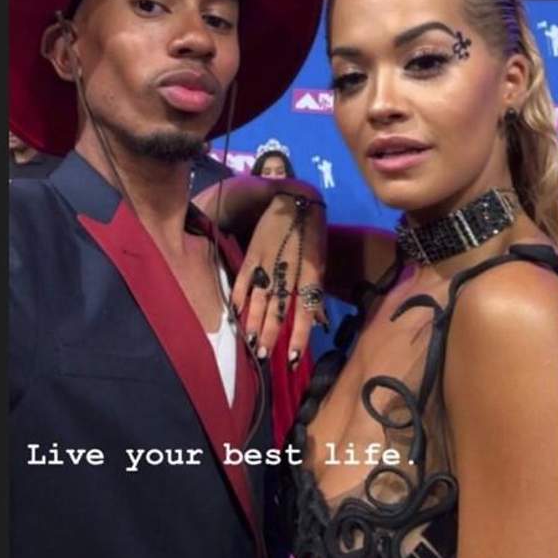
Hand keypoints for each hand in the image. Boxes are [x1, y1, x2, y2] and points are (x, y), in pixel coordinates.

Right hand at [231, 188, 327, 365]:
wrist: (295, 199)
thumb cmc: (313, 232)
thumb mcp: (321, 260)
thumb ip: (316, 291)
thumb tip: (318, 320)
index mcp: (310, 272)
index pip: (305, 310)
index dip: (299, 335)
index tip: (293, 357)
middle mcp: (288, 270)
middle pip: (278, 308)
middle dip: (270, 333)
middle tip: (264, 354)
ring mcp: (268, 262)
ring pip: (259, 298)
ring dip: (254, 321)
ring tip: (250, 342)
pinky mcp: (253, 253)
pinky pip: (244, 279)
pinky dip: (239, 296)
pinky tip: (235, 312)